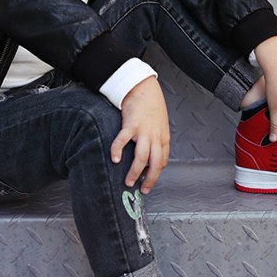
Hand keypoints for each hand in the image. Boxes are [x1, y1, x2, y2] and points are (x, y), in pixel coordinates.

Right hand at [110, 76, 169, 193]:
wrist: (143, 87)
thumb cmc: (151, 105)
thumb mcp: (159, 123)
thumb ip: (156, 137)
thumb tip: (149, 152)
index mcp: (163, 137)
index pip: (162, 160)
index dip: (155, 173)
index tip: (148, 181)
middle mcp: (155, 136)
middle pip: (155, 163)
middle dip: (149, 179)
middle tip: (142, 189)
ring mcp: (144, 131)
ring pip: (142, 157)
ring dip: (135, 172)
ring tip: (128, 182)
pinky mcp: (131, 125)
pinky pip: (123, 141)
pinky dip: (118, 151)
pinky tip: (114, 159)